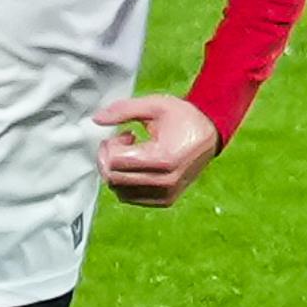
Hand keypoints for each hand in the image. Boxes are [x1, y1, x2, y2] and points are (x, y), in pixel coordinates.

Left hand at [94, 89, 219, 208]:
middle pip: (114, 178)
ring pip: (120, 191)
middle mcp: (166, 181)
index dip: (110, 147)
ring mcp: (166, 193)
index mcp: (164, 158)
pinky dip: (126, 182)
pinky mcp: (165, 200)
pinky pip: (131, 198)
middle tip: (122, 142)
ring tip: (132, 153)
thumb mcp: (154, 106)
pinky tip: (138, 165)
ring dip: (116, 171)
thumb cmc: (183, 118)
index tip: (123, 135)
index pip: (116, 162)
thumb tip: (96, 118)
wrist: (210, 134)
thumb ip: (123, 110)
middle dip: (108, 159)